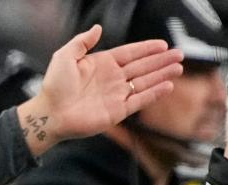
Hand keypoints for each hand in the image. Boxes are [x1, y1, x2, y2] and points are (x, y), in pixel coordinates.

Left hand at [18, 24, 183, 155]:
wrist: (49, 114)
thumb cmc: (53, 87)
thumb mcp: (64, 56)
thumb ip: (82, 42)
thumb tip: (97, 28)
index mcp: (101, 65)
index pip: (129, 54)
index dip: (146, 49)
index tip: (162, 44)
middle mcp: (111, 79)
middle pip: (142, 67)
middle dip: (161, 60)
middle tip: (179, 54)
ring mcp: (115, 95)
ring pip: (144, 82)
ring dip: (161, 75)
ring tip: (178, 67)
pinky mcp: (117, 111)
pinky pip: (139, 100)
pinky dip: (154, 93)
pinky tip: (168, 85)